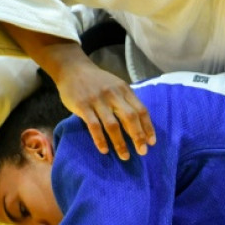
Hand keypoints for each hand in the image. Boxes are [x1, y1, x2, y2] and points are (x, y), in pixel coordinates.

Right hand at [0, 24, 156, 160]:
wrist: (72, 69)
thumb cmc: (97, 81)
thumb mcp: (115, 85)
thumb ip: (126, 100)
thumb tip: (140, 123)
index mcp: (124, 89)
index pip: (141, 110)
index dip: (148, 127)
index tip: (152, 142)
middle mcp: (113, 94)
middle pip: (130, 117)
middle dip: (138, 136)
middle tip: (142, 152)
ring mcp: (97, 100)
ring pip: (112, 125)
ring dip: (120, 143)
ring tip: (125, 156)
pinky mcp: (83, 106)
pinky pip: (93, 126)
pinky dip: (100, 139)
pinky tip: (104, 150)